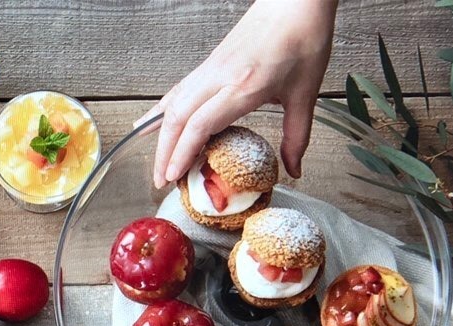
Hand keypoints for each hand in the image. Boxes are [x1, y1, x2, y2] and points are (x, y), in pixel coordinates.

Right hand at [138, 0, 336, 186]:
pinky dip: (159, 110)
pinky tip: (147, 123)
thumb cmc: (303, 38)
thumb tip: (294, 170)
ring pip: (173, 105)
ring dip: (159, 137)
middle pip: (178, 118)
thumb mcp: (306, 92)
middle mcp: (220, 77)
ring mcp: (210, 69)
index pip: (200, 124)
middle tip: (160, 181)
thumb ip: (297, 136)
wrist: (295, 0)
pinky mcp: (208, 64)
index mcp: (244, 86)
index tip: (173, 177)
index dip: (182, 153)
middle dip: (164, 153)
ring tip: (155, 163)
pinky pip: (177, 91)